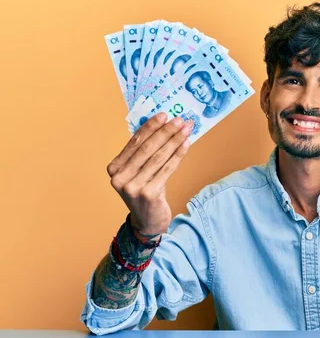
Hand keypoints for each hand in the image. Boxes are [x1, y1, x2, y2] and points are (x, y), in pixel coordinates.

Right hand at [106, 112, 193, 234]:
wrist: (148, 222)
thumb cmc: (146, 192)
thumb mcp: (140, 172)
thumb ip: (144, 154)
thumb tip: (163, 126)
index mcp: (114, 168)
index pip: (134, 142)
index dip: (150, 127)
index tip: (164, 115)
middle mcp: (119, 178)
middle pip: (146, 148)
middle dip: (165, 132)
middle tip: (179, 120)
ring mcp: (132, 187)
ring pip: (158, 157)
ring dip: (174, 141)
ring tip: (186, 129)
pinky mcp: (147, 194)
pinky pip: (166, 169)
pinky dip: (178, 155)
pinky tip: (186, 144)